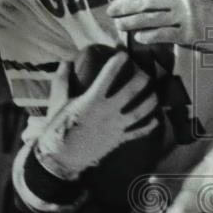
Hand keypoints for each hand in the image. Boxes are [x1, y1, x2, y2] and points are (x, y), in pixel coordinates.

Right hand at [34, 51, 159, 181]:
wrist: (61, 158)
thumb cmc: (58, 128)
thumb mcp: (57, 102)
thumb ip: (62, 80)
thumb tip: (66, 61)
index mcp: (92, 100)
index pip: (108, 76)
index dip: (117, 63)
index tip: (124, 54)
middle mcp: (108, 111)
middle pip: (132, 91)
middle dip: (142, 78)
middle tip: (145, 71)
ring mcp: (116, 126)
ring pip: (141, 111)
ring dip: (151, 100)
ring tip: (155, 92)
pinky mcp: (119, 139)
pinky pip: (138, 132)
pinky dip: (149, 126)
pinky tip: (155, 119)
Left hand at [107, 0, 212, 51]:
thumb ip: (183, 1)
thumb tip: (166, 5)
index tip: (120, 1)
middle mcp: (180, 3)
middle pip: (147, 4)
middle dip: (127, 8)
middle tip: (111, 12)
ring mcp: (184, 18)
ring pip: (152, 18)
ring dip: (133, 22)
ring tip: (119, 25)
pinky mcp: (189, 34)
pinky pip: (166, 34)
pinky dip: (151, 35)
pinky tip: (139, 38)